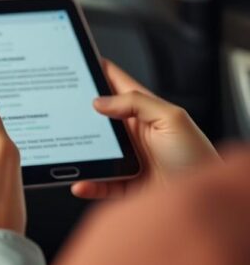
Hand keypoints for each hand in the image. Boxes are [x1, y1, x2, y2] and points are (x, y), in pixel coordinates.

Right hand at [70, 60, 219, 198]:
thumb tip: (100, 101)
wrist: (205, 202)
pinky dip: (87, 183)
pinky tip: (80, 182)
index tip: (78, 62)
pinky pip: (99, 182)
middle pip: (98, 118)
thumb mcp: (172, 119)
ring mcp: (128, 159)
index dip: (98, 70)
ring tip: (67, 149)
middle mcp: (134, 134)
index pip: (116, 84)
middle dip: (78, 113)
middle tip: (59, 108)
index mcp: (145, 111)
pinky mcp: (125, 184)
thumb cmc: (197, 158)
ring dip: (80, 152)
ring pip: (94, 151)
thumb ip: (136, 103)